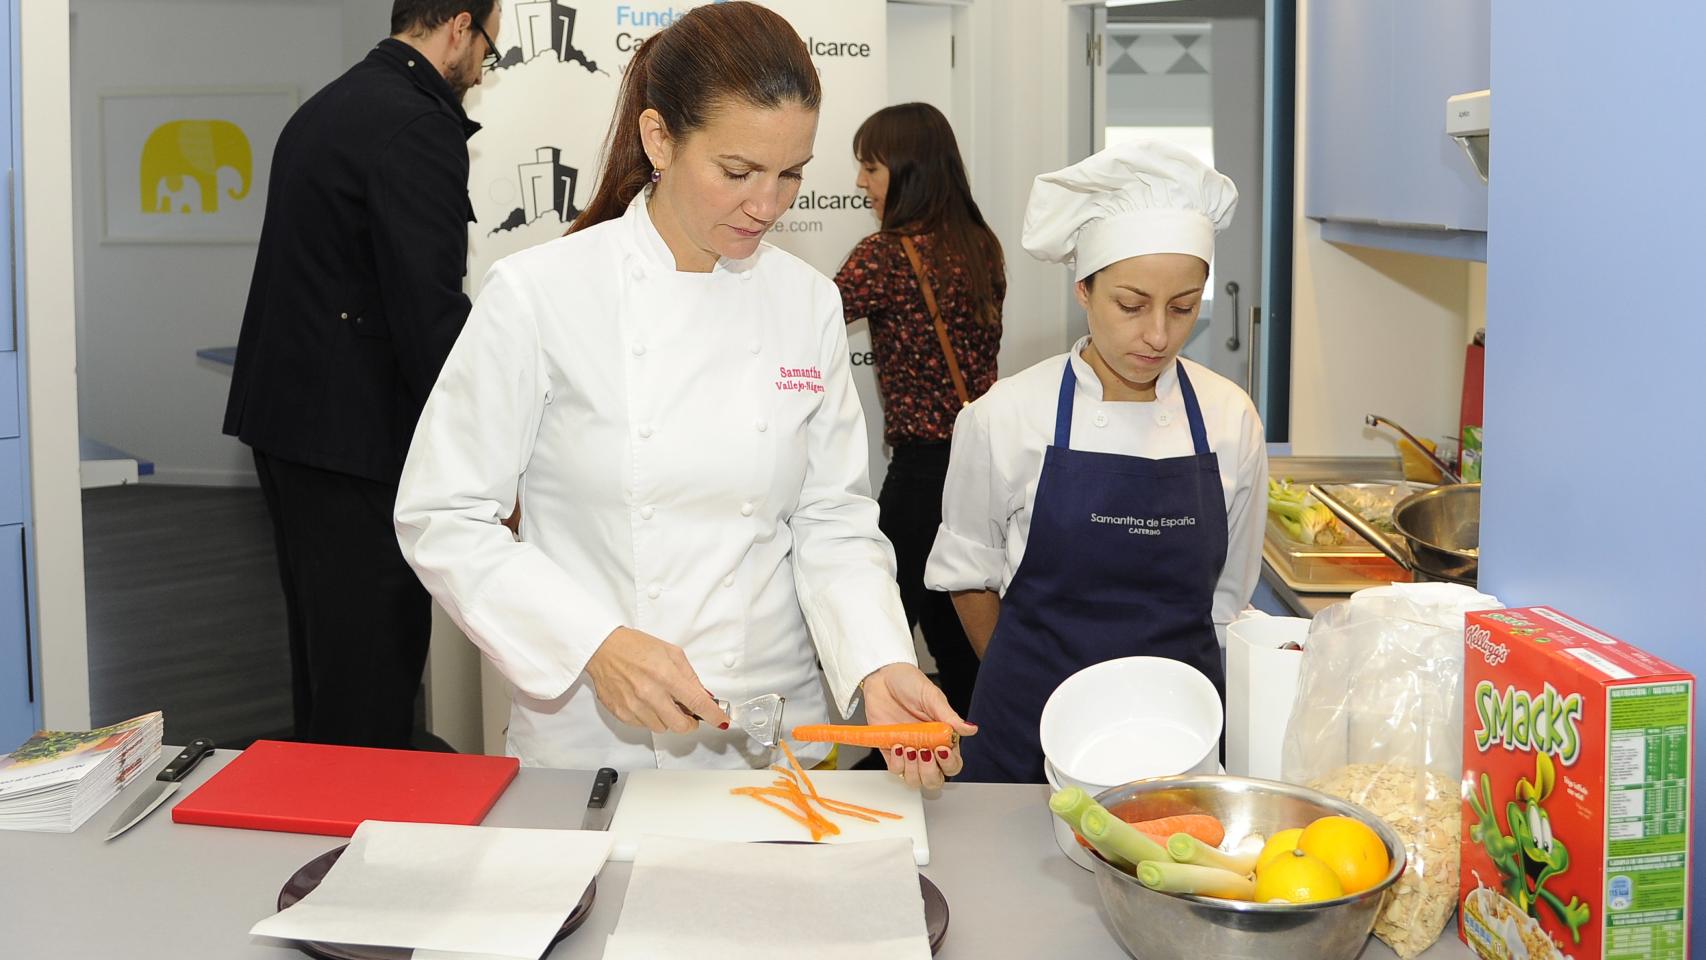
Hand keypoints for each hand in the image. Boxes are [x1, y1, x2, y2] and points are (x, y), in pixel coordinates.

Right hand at [584, 627, 730, 733]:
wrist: (602, 648)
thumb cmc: (636, 646)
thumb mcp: (671, 652)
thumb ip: (690, 676)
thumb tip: (704, 696)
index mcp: (665, 675)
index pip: (697, 703)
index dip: (713, 715)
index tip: (720, 720)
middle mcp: (650, 694)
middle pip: (681, 725)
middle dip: (690, 723)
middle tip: (689, 714)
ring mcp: (634, 706)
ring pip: (662, 727)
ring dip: (668, 719)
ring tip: (662, 701)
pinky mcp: (621, 713)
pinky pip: (644, 726)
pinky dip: (650, 718)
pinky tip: (646, 702)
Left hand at [861, 663, 977, 789]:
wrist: (882, 676)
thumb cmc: (909, 683)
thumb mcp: (932, 697)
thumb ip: (949, 717)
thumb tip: (971, 729)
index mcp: (942, 736)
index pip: (953, 763)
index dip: (949, 763)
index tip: (940, 749)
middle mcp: (927, 747)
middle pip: (935, 779)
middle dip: (931, 773)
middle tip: (924, 751)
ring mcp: (908, 751)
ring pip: (915, 780)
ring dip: (913, 770)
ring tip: (909, 748)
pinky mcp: (889, 750)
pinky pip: (895, 770)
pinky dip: (897, 763)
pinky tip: (897, 745)